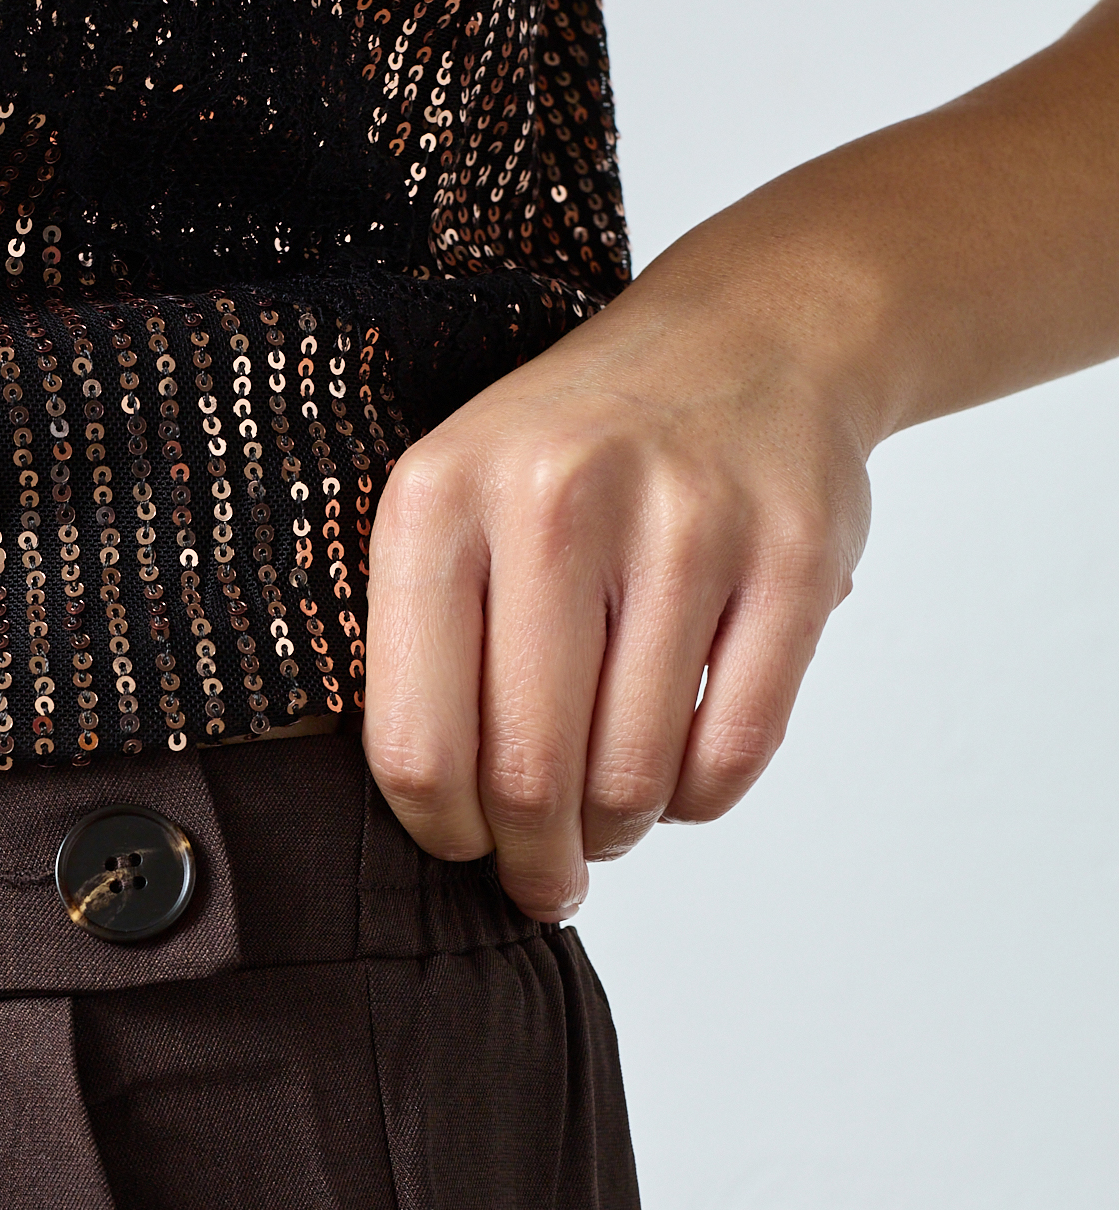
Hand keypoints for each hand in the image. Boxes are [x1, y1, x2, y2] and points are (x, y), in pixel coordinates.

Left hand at [362, 278, 873, 919]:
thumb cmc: (580, 451)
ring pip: (633, 776)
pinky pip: (734, 751)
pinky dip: (698, 798)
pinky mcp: (793, 557)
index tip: (465, 848)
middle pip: (528, 776)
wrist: (753, 330)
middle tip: (545, 879)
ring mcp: (685, 525)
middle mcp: (556, 502)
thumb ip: (418, 639)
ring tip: (608, 821)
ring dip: (616, 832)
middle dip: (535, 861)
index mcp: (439, 499)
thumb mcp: (459, 499)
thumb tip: (425, 823)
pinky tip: (678, 775)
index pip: (416, 744)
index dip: (442, 832)